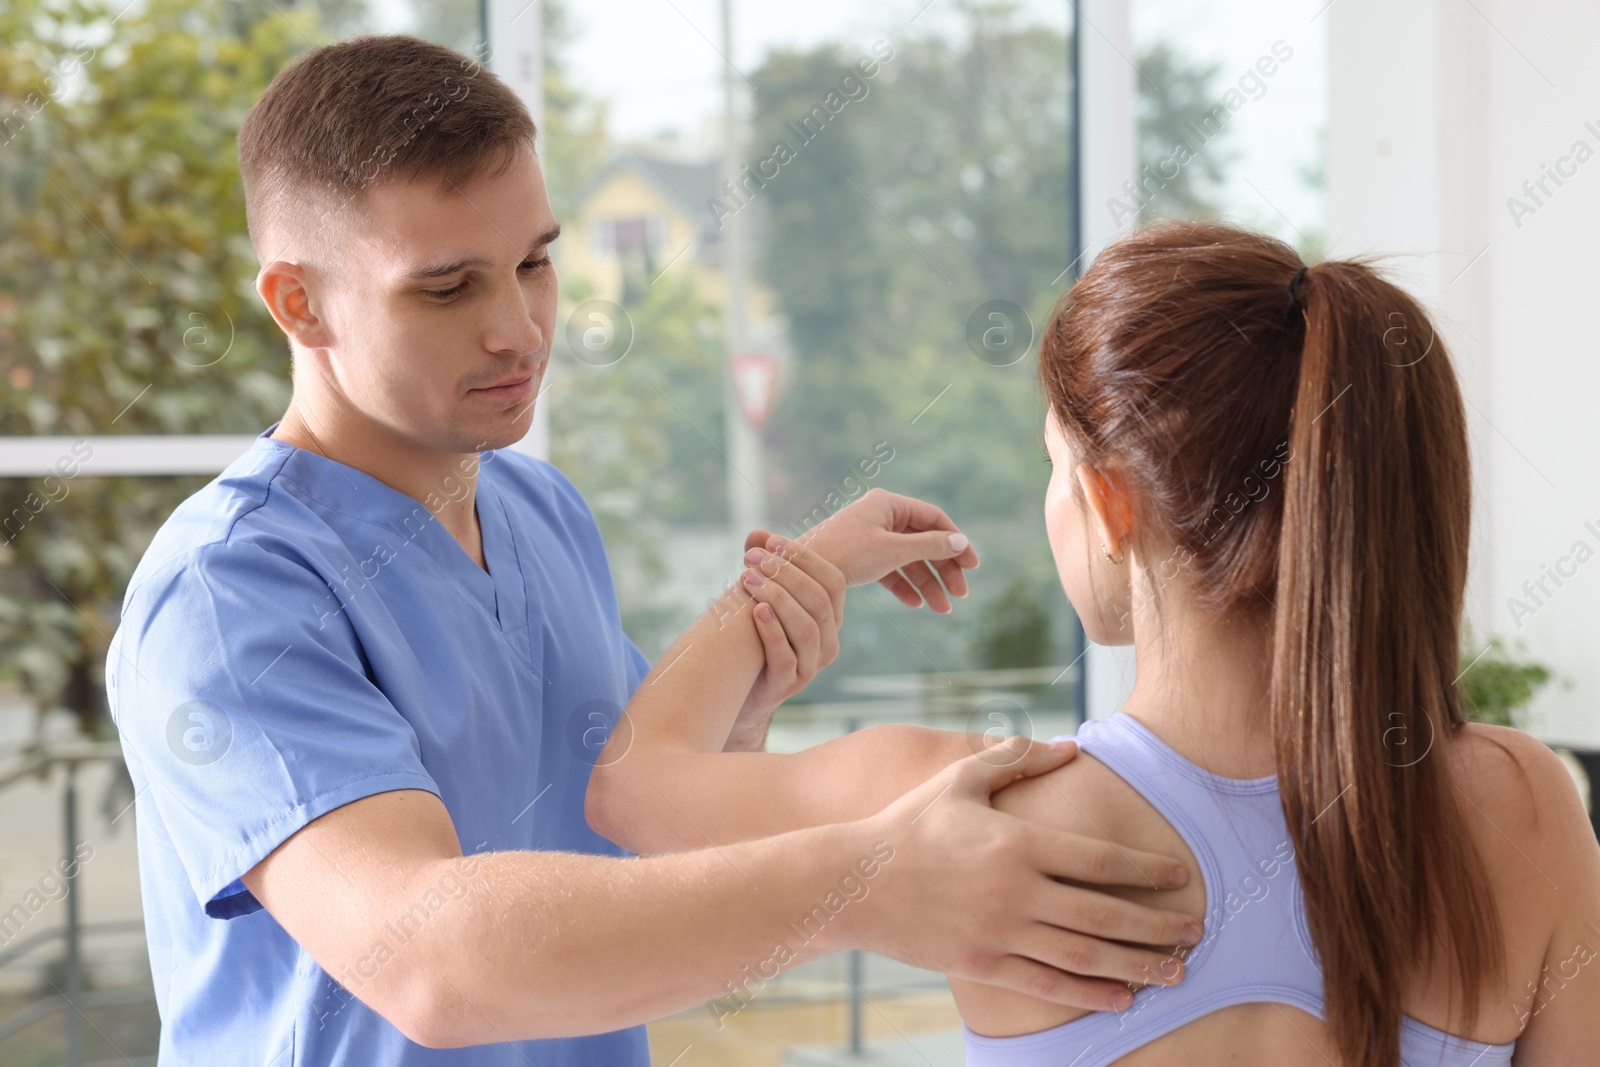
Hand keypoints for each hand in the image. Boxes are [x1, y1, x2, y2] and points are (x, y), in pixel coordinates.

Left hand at [724, 532, 848, 749]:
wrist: (737, 687)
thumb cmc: (752, 636)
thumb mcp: (761, 598)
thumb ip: (763, 567)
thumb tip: (757, 533)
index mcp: (830, 618)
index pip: (833, 581)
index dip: (805, 558)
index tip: (773, 540)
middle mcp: (827, 642)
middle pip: (819, 601)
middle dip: (786, 574)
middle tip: (753, 558)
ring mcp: (809, 666)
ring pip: (806, 629)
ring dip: (778, 598)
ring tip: (749, 579)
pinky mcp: (786, 684)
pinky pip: (786, 657)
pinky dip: (773, 632)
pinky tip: (756, 612)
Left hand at [790, 488, 980, 612]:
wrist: (798, 572)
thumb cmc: (845, 554)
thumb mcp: (893, 550)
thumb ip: (930, 546)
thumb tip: (961, 542)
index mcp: (889, 504)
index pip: (934, 519)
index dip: (956, 542)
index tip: (972, 566)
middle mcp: (881, 516)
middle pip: (924, 541)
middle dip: (943, 569)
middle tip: (960, 595)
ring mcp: (870, 536)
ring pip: (908, 559)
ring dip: (927, 583)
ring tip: (942, 609)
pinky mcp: (860, 556)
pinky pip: (890, 569)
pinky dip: (904, 585)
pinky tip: (916, 604)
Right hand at [844, 735, 1201, 1009]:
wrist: (854, 881)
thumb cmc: (909, 823)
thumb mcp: (960, 780)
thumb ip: (1016, 760)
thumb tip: (1071, 745)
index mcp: (1016, 842)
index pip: (1099, 860)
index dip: (1147, 870)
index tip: (1182, 877)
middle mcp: (1014, 890)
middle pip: (1104, 914)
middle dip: (1157, 925)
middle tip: (1197, 932)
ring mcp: (999, 932)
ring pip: (1083, 956)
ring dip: (1137, 966)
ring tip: (1176, 973)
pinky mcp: (982, 963)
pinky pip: (1047, 985)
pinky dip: (1089, 994)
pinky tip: (1122, 998)